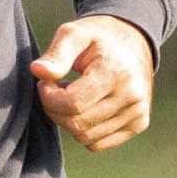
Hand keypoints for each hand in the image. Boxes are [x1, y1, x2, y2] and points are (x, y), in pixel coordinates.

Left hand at [30, 15, 154, 151]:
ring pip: (85, 137)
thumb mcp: (74, 34)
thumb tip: (37, 71)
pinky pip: (98, 144)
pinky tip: (84, 107)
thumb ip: (56, 53)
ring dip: (68, 120)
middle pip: (77, 124)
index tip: (46, 82)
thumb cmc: (97, 37)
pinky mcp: (139, 124)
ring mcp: (138, 113)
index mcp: (116, 73)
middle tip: (55, 89)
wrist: (133, 41)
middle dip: (55, 109)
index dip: (49, 97)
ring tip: (71, 95)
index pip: (73, 104)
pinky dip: (83, 130)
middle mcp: (132, 96)